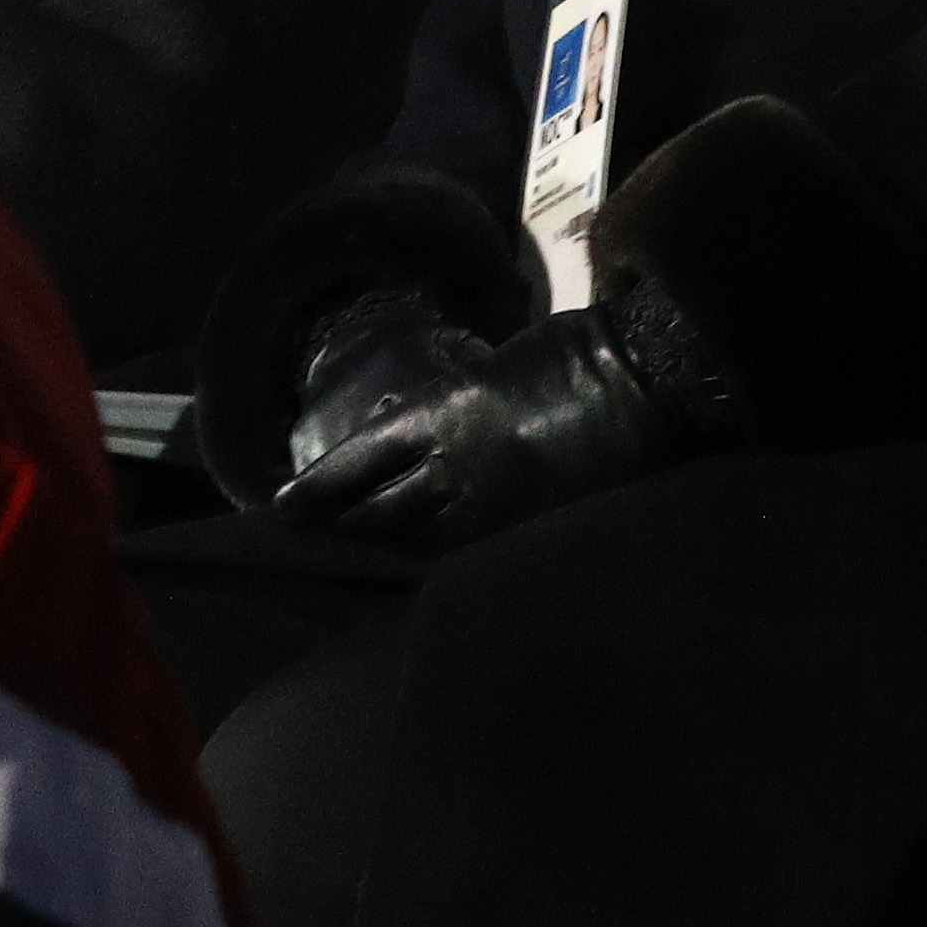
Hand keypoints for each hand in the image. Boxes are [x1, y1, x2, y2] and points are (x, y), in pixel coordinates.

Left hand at [271, 306, 691, 551]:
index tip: (284, 508)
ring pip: (419, 541)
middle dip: (345, 526)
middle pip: (380, 511)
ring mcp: (494, 503)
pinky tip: (422, 572)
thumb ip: (456, 401)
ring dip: (385, 548)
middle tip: (317, 538)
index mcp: (444, 412)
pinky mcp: (529, 528)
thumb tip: (424, 424)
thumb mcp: (495, 366)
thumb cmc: (574, 355)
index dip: (320, 486)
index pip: (361, 457)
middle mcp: (457, 464)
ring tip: (359, 558)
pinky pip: (469, 557)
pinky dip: (440, 564)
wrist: (642, 380)